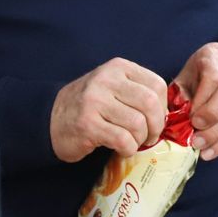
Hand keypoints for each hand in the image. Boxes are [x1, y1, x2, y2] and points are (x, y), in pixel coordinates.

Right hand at [49, 57, 166, 162]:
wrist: (51, 118)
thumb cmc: (90, 106)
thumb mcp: (113, 87)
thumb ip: (137, 92)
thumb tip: (167, 112)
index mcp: (118, 68)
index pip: (156, 85)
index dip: (163, 107)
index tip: (156, 120)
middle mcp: (106, 80)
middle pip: (150, 104)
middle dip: (156, 126)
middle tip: (150, 136)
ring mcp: (95, 101)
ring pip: (138, 124)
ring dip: (140, 139)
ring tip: (132, 142)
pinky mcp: (87, 124)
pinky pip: (122, 139)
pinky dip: (128, 149)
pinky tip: (122, 148)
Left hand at [174, 42, 217, 160]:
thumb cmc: (204, 75)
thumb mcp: (188, 76)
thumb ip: (181, 94)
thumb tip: (175, 118)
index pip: (215, 75)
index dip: (203, 99)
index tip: (190, 117)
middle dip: (215, 115)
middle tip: (196, 134)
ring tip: (201, 146)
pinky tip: (212, 150)